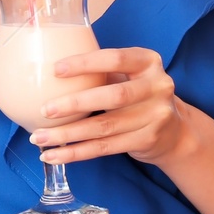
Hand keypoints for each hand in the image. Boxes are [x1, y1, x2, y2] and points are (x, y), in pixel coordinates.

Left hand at [26, 47, 192, 164]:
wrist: (174, 131)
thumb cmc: (136, 94)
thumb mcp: (128, 75)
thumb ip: (101, 71)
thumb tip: (46, 73)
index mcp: (148, 61)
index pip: (115, 58)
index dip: (85, 64)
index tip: (55, 70)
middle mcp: (157, 87)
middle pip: (112, 96)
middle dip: (74, 104)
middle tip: (44, 110)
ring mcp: (156, 116)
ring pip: (105, 127)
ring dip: (68, 134)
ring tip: (39, 138)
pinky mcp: (148, 140)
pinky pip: (105, 148)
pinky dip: (76, 152)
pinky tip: (54, 155)